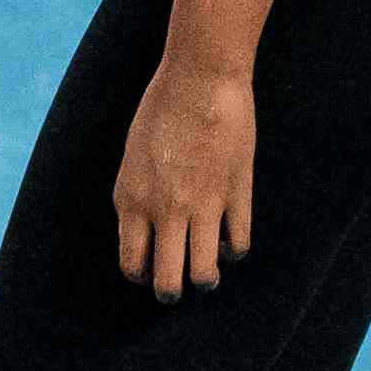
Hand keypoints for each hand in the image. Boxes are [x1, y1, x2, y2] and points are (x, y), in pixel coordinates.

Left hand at [113, 60, 254, 298]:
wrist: (200, 79)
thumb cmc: (161, 110)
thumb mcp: (133, 157)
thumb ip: (138, 196)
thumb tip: (148, 231)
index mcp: (132, 200)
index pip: (132, 263)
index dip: (142, 274)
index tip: (149, 270)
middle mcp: (165, 211)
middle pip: (167, 281)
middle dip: (171, 291)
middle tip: (177, 287)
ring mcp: (203, 206)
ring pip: (205, 273)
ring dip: (206, 279)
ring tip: (207, 274)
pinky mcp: (237, 195)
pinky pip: (238, 243)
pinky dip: (234, 250)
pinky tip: (230, 244)